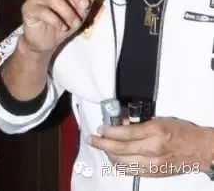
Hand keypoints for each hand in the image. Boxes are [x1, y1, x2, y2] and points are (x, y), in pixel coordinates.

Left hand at [88, 117, 213, 176]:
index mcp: (154, 132)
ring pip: (122, 162)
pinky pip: (130, 170)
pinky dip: (119, 164)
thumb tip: (122, 122)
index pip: (124, 133)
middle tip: (92, 139)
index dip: (108, 131)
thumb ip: (139, 122)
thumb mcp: (160, 120)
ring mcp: (153, 164)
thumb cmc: (182, 132)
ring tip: (101, 147)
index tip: (100, 128)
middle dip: (101, 143)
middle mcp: (152, 149)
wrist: (200, 150)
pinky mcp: (154, 173)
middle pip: (119, 149)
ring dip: (108, 154)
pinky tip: (113, 158)